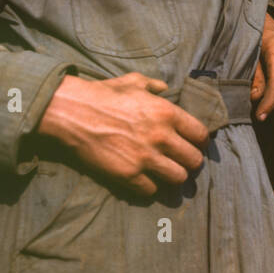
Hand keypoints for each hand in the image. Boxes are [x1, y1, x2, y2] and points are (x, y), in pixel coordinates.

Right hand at [37, 73, 208, 196]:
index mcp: (167, 113)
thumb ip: (153, 85)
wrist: (72, 112)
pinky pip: (152, 190)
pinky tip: (145, 180)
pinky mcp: (128, 175)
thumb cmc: (103, 95)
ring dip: (174, 177)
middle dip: (191, 163)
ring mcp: (146, 158)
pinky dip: (150, 187)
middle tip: (183, 163)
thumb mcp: (133, 82)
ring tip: (167, 174)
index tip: (196, 146)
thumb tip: (164, 87)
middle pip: (194, 161)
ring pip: (178, 178)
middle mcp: (161, 137)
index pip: (201, 135)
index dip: (201, 143)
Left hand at [251, 14, 273, 119]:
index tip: (259, 116)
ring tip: (262, 107)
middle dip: (273, 107)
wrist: (266, 23)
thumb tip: (257, 99)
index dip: (269, 104)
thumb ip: (253, 76)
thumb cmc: (253, 36)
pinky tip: (271, 100)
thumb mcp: (248, 52)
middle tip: (256, 113)